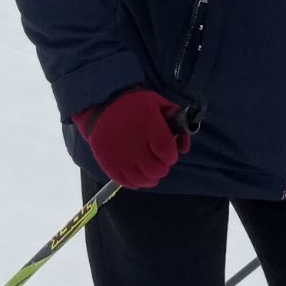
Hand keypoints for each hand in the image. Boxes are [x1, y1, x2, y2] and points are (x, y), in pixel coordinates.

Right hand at [72, 88, 191, 187]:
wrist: (101, 104)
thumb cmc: (134, 104)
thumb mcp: (158, 103)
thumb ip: (175, 121)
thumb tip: (184, 146)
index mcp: (149, 125)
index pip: (167, 152)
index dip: (171, 157)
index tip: (170, 155)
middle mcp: (135, 143)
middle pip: (156, 169)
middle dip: (162, 168)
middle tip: (160, 163)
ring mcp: (120, 155)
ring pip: (142, 179)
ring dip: (150, 178)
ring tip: (151, 172)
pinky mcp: (108, 163)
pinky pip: (124, 182)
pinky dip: (134, 182)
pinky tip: (138, 176)